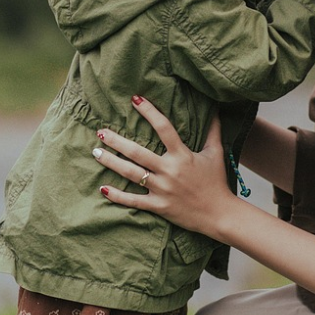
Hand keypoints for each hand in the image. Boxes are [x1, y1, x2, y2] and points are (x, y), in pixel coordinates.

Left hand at [92, 96, 239, 236]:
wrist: (219, 214)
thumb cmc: (217, 182)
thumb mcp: (216, 153)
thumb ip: (213, 131)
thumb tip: (216, 110)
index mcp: (183, 155)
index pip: (164, 128)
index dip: (149, 112)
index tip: (135, 99)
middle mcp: (169, 170)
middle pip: (138, 152)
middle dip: (117, 141)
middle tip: (100, 131)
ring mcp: (162, 189)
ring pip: (131, 174)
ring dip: (111, 162)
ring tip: (95, 152)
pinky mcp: (158, 206)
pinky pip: (134, 201)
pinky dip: (117, 196)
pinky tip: (102, 188)